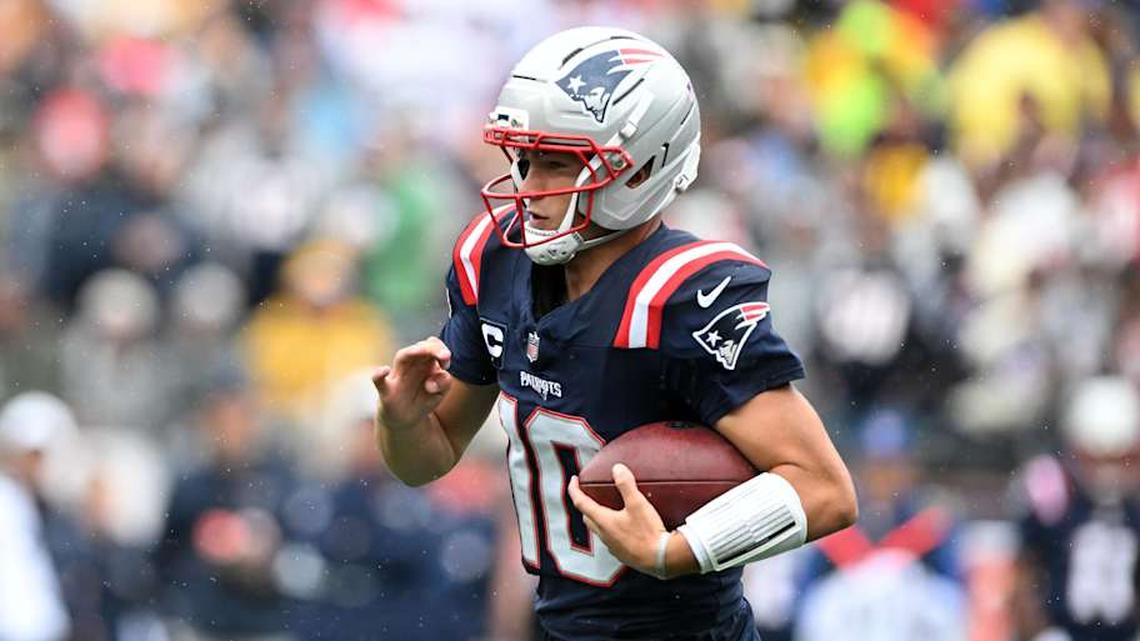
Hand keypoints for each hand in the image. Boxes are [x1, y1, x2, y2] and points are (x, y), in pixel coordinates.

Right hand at [373, 336, 452, 430]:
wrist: (405, 420)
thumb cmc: (424, 399)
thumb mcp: (440, 392)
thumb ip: (444, 383)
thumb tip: (434, 380)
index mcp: (424, 362)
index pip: (431, 345)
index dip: (440, 349)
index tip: (447, 363)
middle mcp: (409, 365)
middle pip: (418, 348)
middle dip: (432, 348)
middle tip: (445, 356)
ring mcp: (397, 377)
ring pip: (402, 357)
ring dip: (413, 352)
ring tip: (422, 351)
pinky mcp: (386, 392)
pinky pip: (378, 380)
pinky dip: (379, 374)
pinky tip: (384, 370)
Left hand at [568, 463, 667, 577]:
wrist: (661, 558)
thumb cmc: (649, 533)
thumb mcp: (638, 504)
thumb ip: (626, 485)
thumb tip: (617, 469)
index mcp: (604, 521)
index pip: (581, 503)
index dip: (574, 489)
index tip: (574, 481)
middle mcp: (604, 535)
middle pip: (587, 517)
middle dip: (585, 504)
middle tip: (590, 495)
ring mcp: (612, 546)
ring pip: (598, 529)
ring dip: (598, 518)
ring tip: (608, 509)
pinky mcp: (622, 553)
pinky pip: (610, 539)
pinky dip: (611, 529)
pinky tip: (624, 526)